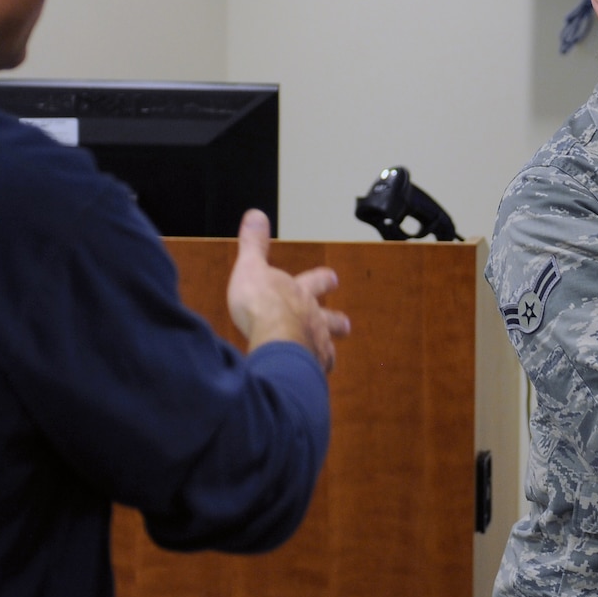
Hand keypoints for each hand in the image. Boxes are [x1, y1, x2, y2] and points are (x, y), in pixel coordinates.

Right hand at [225, 211, 350, 372]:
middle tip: (346, 325)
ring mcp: (315, 345)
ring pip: (326, 349)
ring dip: (326, 352)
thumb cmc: (260, 303)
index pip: (317, 281)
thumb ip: (254, 243)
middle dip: (337, 321)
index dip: (324, 279)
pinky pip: (314, 374)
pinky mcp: (309, 369)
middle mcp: (313, 319)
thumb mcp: (251, 266)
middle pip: (331, 320)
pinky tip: (309, 382)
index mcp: (300, 293)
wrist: (272, 338)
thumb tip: (255, 215)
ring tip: (327, 360)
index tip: (333, 278)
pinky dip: (312, 376)